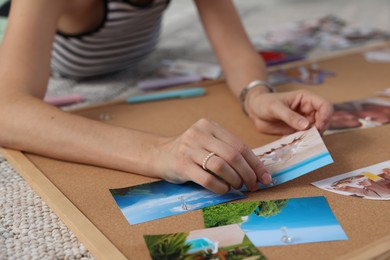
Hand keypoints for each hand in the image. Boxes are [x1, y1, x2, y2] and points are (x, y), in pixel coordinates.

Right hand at [154, 119, 271, 193]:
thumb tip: (257, 170)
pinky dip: (220, 187)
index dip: (255, 163)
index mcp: (210, 126)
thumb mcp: (208, 143)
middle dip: (248, 173)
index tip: (265, 177)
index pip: (239, 145)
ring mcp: (189, 148)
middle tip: (254, 185)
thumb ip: (227, 150)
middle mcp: (199, 133)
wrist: (159, 154)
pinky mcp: (181, 164)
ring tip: (237, 186)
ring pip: (221, 166)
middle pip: (233, 155)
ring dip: (235, 180)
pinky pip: (207, 178)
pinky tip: (223, 189)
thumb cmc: (190, 151)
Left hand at [245, 89, 332, 134]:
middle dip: (319, 130)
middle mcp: (308, 110)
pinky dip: (301, 142)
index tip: (319, 127)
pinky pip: (305, 138)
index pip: (325, 105)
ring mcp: (304, 121)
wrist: (255, 111)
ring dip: (311, 138)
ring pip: (316, 131)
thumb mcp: (275, 108)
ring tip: (298, 140)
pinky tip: (290, 142)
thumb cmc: (264, 103)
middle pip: (324, 120)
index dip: (326, 116)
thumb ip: (290, 116)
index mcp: (306, 98)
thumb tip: (306, 126)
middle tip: (309, 137)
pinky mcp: (298, 131)